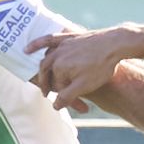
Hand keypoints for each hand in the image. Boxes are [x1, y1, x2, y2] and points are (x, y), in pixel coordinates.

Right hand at [28, 25, 142, 109]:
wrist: (115, 43)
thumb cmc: (101, 66)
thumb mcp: (84, 86)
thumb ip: (67, 97)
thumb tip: (54, 106)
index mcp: (59, 68)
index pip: (56, 86)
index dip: (64, 96)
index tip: (72, 105)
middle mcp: (57, 55)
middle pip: (47, 73)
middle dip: (46, 84)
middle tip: (46, 93)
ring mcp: (62, 45)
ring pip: (46, 58)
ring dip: (43, 69)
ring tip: (43, 77)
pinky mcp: (68, 37)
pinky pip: (48, 40)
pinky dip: (37, 44)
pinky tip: (28, 49)